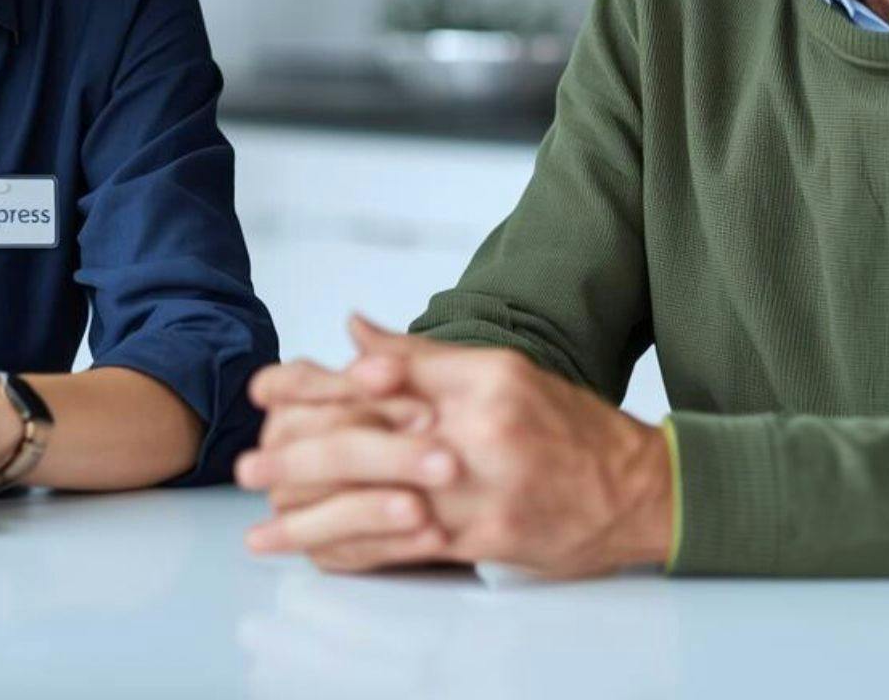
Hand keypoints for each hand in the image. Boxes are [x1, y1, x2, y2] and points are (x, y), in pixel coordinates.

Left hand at [238, 316, 673, 578]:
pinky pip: (406, 548)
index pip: (380, 375)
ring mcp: (479, 491)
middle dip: (298, 454)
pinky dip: (356, 554)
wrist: (642, 491)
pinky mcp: (483, 540)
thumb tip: (353, 330)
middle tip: (246, 464)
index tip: (263, 387)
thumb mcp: (504, 372)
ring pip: (377, 503)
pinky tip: (317, 559)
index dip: (315, 382)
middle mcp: (477, 431)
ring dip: (312, 518)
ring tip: (262, 527)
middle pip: (369, 439)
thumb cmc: (568, 428)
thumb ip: (424, 357)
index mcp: (481, 378)